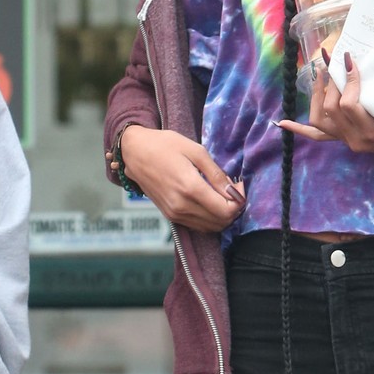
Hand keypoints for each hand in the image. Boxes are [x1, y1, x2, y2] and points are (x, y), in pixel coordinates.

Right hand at [106, 126, 245, 231]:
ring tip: (223, 195)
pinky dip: (210, 218)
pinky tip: (210, 201)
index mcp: (190, 188)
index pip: (226, 210)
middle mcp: (182, 206)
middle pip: (220, 222)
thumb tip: (234, 191)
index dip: (239, 201)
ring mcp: (174, 214)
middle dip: (233, 209)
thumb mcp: (195, 151)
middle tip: (234, 190)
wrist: (134, 152)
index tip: (239, 186)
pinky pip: (198, 225)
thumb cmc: (165, 145)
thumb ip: (216, 174)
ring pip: (210, 227)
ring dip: (223, 215)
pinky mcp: (170, 216)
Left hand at [278, 53, 373, 156]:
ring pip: (320, 118)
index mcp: (370, 132)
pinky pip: (318, 135)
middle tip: (334, 60)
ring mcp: (346, 140)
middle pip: (331, 108)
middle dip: (331, 82)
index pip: (349, 104)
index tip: (351, 62)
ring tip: (320, 74)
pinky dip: (299, 129)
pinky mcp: (344, 138)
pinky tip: (282, 122)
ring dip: (316, 95)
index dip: (348, 81)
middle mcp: (354, 139)